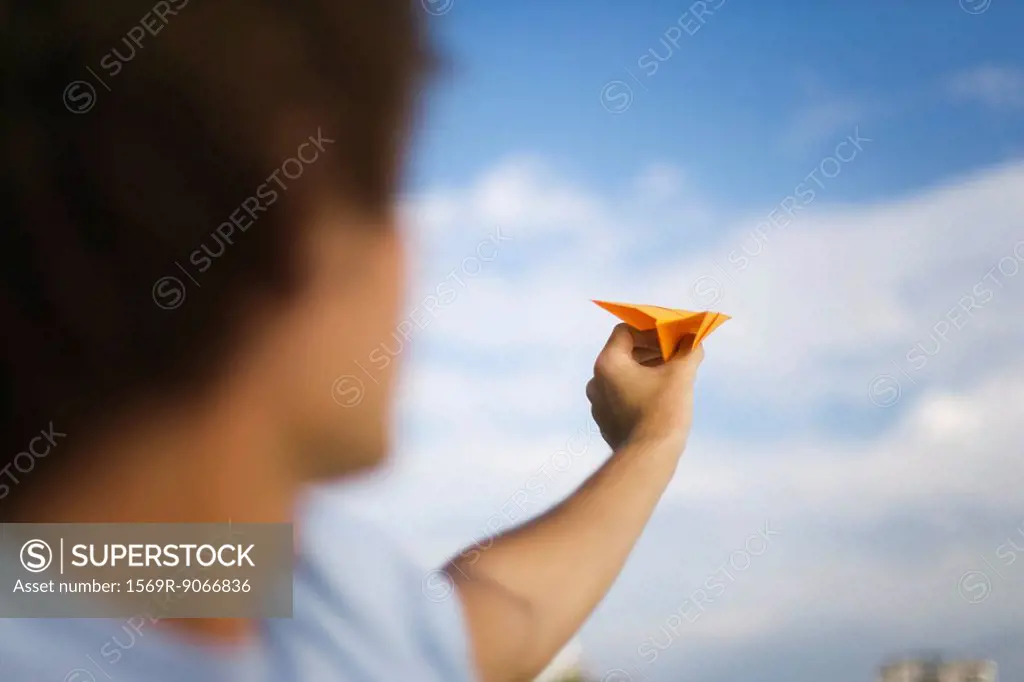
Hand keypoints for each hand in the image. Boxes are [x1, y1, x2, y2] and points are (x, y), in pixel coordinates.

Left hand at [585, 323, 703, 450]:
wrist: (648, 459)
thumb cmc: (663, 412)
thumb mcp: (681, 375)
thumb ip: (688, 351)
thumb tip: (694, 341)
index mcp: (607, 364)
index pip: (625, 332)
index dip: (650, 331)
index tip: (671, 338)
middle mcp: (596, 382)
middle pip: (624, 354)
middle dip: (652, 351)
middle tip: (676, 355)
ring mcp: (598, 405)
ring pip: (623, 377)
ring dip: (647, 371)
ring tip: (672, 375)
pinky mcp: (606, 422)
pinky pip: (622, 397)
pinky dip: (639, 391)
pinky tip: (661, 398)